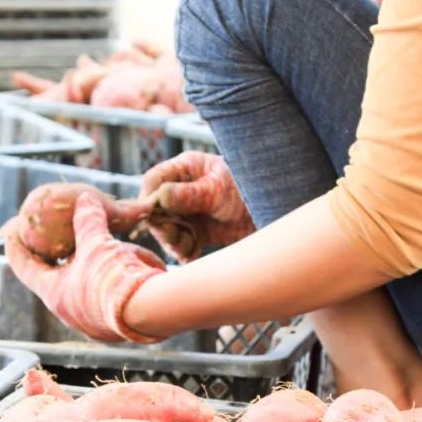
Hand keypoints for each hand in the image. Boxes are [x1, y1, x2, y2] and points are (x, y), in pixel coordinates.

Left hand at [2, 192, 165, 342]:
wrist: (150, 312)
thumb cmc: (113, 278)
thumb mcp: (97, 242)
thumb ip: (88, 220)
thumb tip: (85, 199)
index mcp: (54, 293)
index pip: (25, 268)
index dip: (17, 249)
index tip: (11, 234)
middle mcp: (70, 312)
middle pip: (64, 275)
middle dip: (73, 255)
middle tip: (70, 238)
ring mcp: (93, 321)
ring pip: (97, 283)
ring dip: (113, 264)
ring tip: (133, 254)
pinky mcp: (116, 326)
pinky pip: (118, 294)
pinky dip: (128, 277)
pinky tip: (147, 267)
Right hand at [140, 151, 255, 261]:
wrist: (273, 212)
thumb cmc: (248, 189)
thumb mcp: (217, 190)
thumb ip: (188, 194)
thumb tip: (158, 198)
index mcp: (185, 169)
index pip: (153, 180)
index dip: (148, 198)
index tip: (154, 214)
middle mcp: (182, 190)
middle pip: (155, 209)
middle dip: (163, 225)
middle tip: (178, 235)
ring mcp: (189, 212)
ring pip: (166, 230)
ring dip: (174, 241)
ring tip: (190, 244)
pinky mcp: (198, 232)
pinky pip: (180, 244)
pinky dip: (184, 251)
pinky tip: (195, 252)